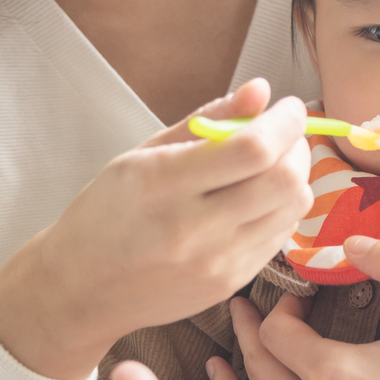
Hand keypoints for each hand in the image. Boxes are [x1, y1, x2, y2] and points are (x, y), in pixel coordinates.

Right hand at [0, 80, 313, 379]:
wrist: (82, 289)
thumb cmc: (107, 213)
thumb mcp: (142, 154)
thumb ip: (208, 119)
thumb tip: (261, 90)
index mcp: (161, 184)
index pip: (252, 149)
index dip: (284, 122)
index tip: (288, 107)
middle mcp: (192, 228)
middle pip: (284, 180)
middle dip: (297, 146)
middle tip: (283, 134)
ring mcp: (215, 262)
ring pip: (293, 208)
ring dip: (295, 176)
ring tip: (271, 165)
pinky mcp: (230, 284)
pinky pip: (280, 235)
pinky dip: (281, 208)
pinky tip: (256, 198)